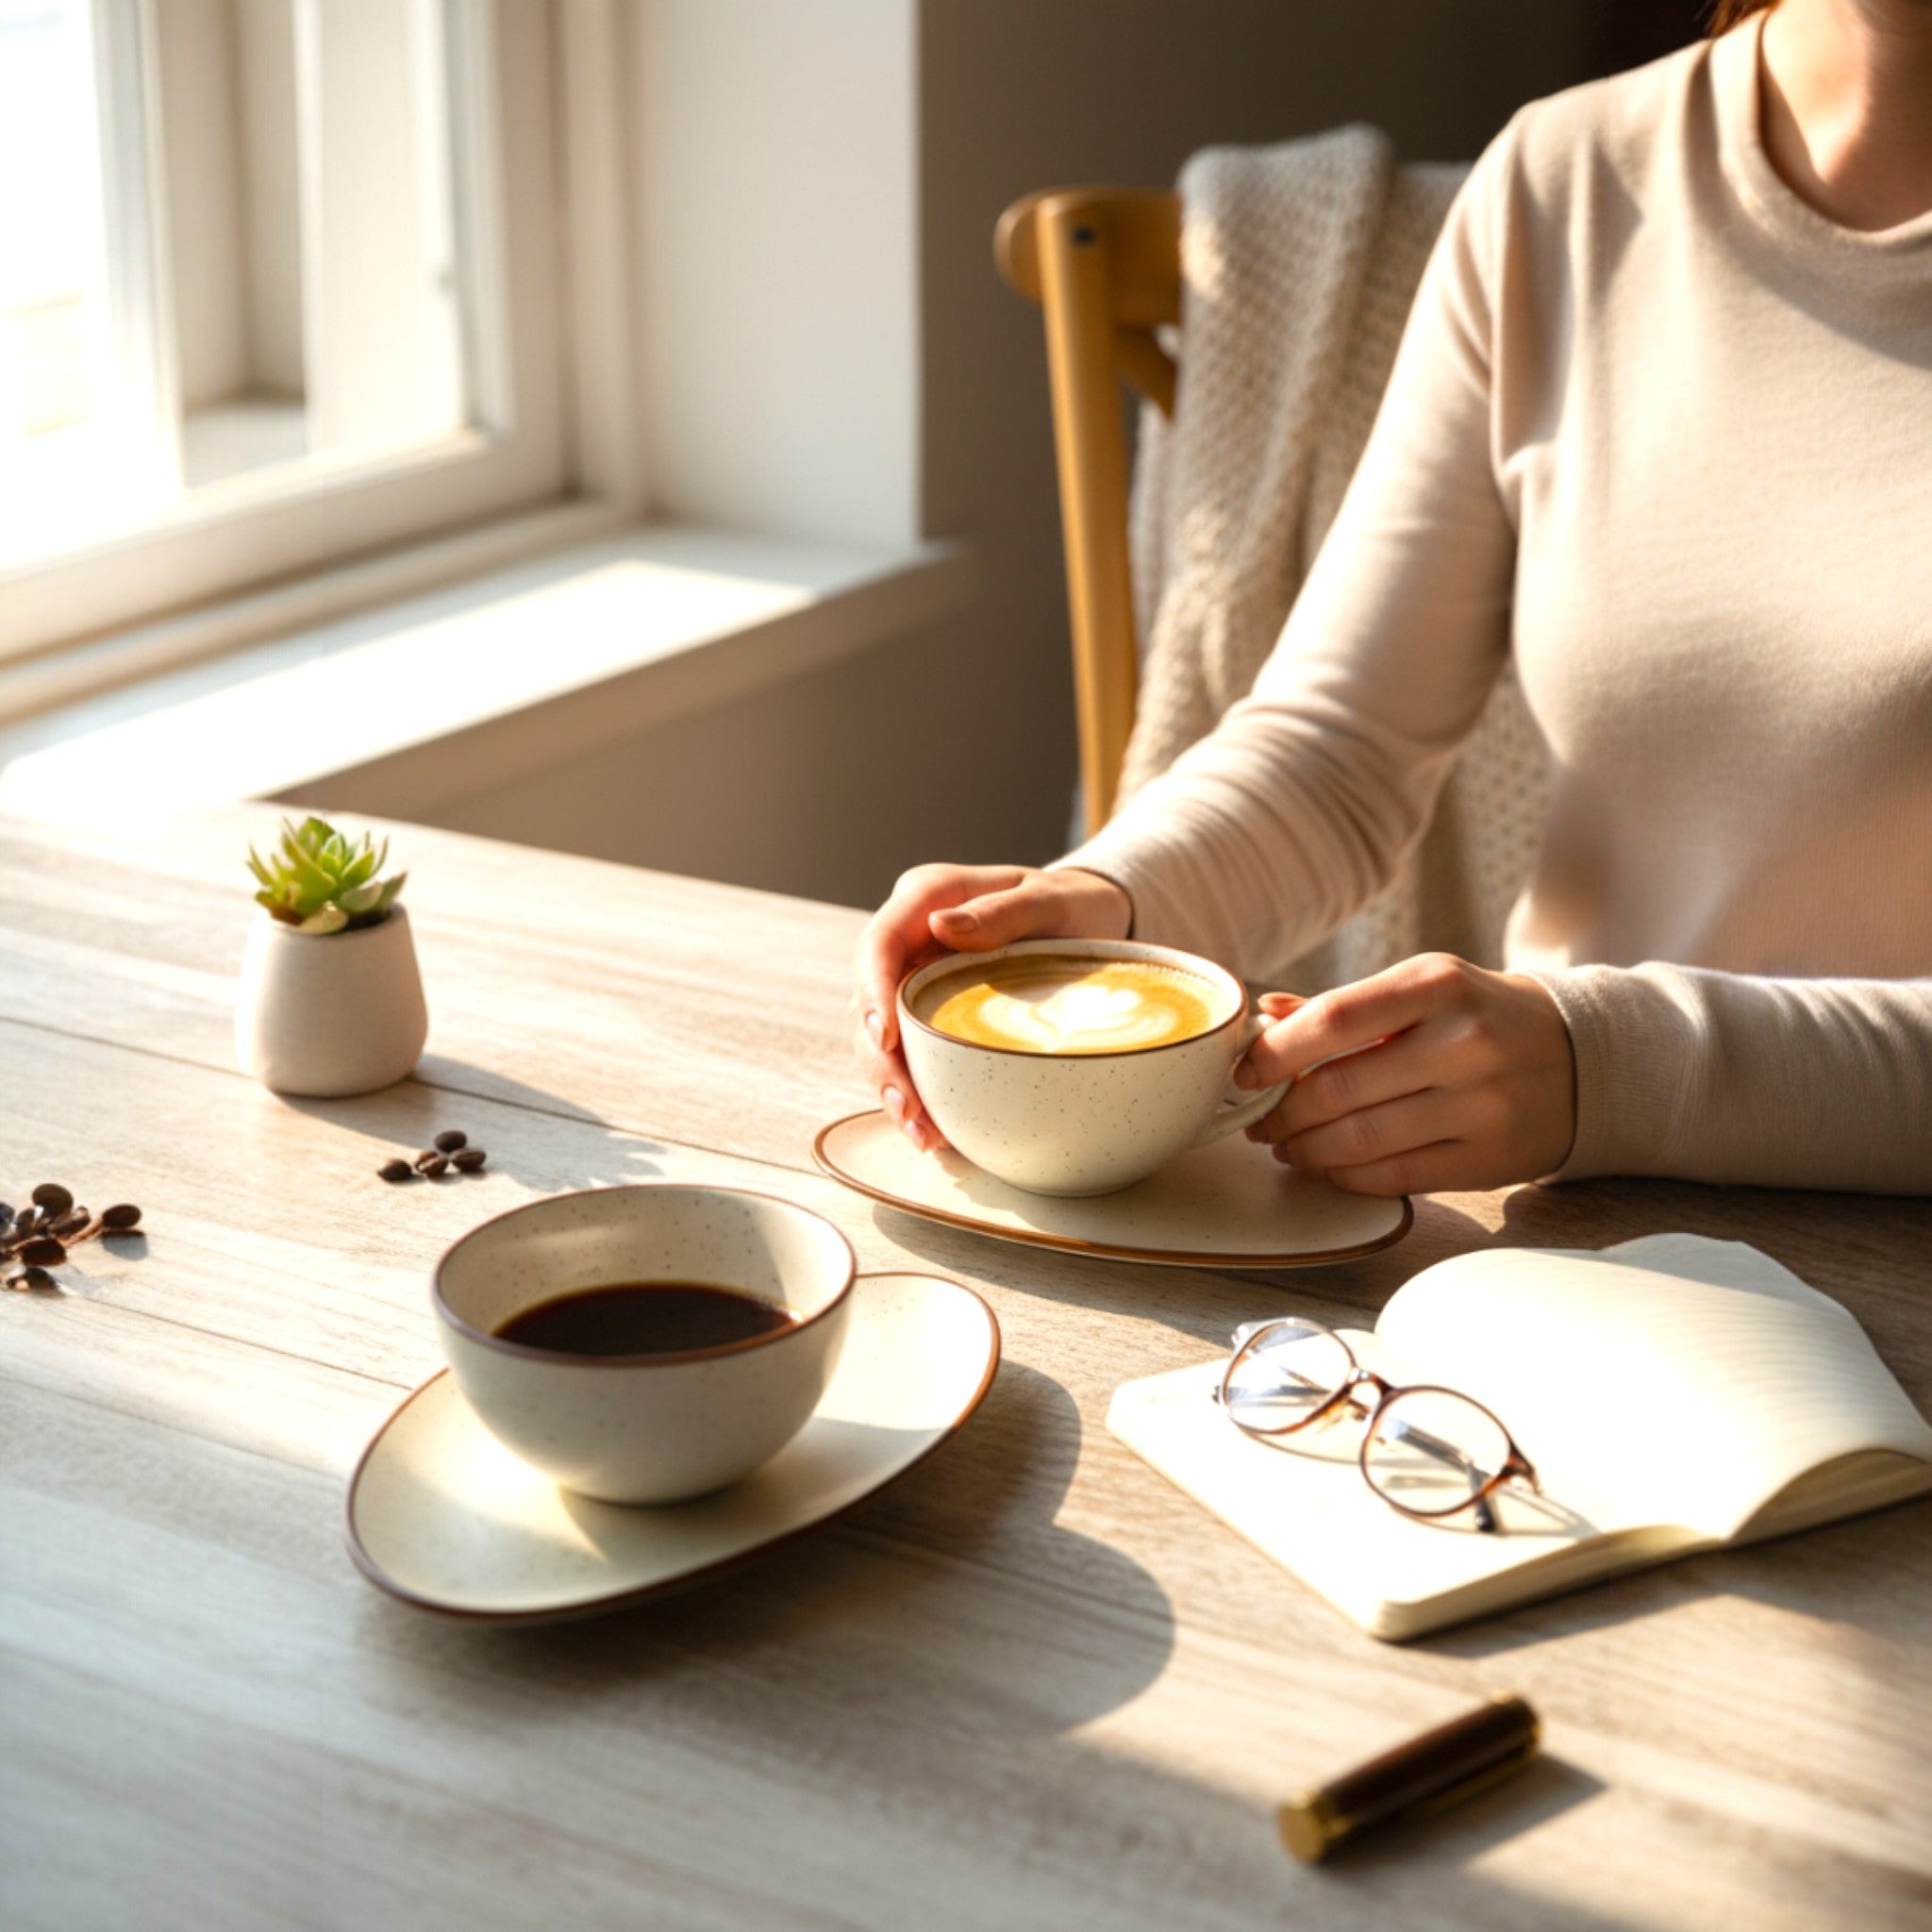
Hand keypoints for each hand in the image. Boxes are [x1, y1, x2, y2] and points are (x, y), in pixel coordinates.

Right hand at [851, 864, 1132, 1148]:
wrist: (1084, 919)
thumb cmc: (1068, 905)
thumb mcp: (1049, 899)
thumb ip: (1000, 911)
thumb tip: (941, 927)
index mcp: (927, 898)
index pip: (879, 944)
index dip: (873, 991)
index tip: (886, 1037)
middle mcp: (910, 939)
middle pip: (869, 1001)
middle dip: (881, 1061)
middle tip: (908, 1109)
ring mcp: (915, 977)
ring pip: (880, 1037)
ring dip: (894, 1088)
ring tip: (924, 1136)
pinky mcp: (928, 1012)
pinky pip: (909, 1053)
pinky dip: (917, 1092)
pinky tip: (935, 1131)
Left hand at [1234, 953, 1576, 1193]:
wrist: (1582, 1057)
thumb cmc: (1479, 1016)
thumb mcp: (1423, 989)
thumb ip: (1343, 1007)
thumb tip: (1265, 1018)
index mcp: (1437, 984)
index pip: (1333, 1019)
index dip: (1274, 1052)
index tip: (1244, 1073)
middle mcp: (1462, 1040)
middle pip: (1336, 1088)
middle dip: (1281, 1113)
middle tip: (1260, 1121)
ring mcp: (1480, 1102)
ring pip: (1359, 1140)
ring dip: (1306, 1150)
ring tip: (1288, 1146)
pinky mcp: (1490, 1156)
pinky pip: (1393, 1176)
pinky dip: (1346, 1176)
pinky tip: (1330, 1166)